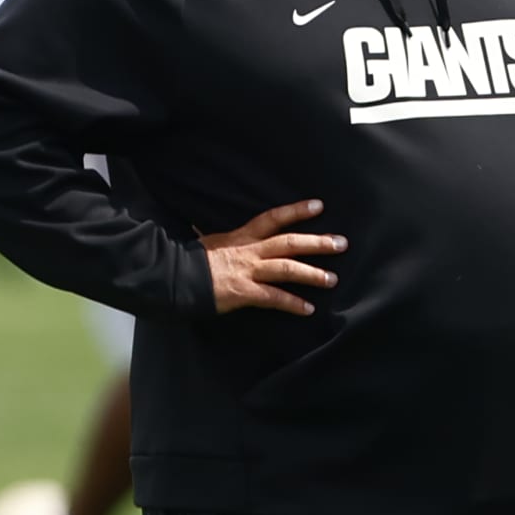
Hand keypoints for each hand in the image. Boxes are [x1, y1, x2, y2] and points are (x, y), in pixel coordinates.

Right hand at [199, 199, 346, 315]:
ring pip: (287, 269)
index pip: (274, 218)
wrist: (173, 278)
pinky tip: (308, 309)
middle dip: (317, 242)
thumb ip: (219, 236)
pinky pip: (274, 298)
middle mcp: (250, 251)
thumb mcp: (208, 241)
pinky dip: (292, 304)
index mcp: (242, 236)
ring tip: (332, 279)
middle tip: (341, 243)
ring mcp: (248, 271)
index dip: (296, 211)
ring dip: (312, 274)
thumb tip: (205, 225)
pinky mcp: (244, 292)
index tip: (319, 205)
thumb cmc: (188, 260)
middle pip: (290, 242)